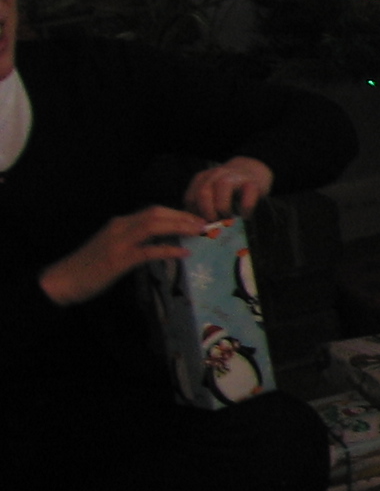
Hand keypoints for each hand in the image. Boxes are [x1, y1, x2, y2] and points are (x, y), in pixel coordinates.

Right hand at [41, 205, 210, 306]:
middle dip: (183, 216)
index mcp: (120, 223)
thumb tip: (164, 240)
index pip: (153, 211)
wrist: (64, 279)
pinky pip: (148, 251)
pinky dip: (168, 249)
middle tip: (205, 223)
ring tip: (199, 232)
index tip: (197, 218)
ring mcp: (119, 242)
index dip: (178, 213)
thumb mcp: (116, 247)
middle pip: (156, 213)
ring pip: (153, 226)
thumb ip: (137, 241)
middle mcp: (120, 227)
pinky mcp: (119, 260)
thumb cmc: (91, 266)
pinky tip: (184, 252)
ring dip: (179, 227)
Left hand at [183, 155, 274, 218]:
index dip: (196, 215)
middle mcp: (216, 174)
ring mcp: (235, 176)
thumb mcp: (212, 194)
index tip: (205, 223)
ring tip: (228, 218)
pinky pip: (246, 197)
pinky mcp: (253, 184)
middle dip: (208, 212)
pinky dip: (245, 210)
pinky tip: (245, 215)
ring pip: (222, 186)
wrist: (253, 171)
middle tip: (216, 222)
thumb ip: (203, 206)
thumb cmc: (230, 190)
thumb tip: (199, 226)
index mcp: (202, 179)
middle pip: (203, 193)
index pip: (190, 199)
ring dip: (223, 207)